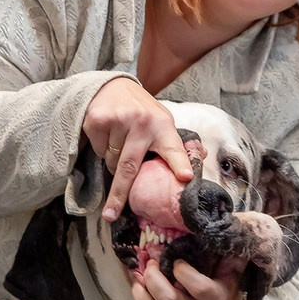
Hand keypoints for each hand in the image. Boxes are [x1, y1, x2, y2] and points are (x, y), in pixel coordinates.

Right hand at [82, 78, 193, 220]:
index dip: (180, 163)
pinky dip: (101, 149)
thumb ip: (175, 143)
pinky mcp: (98, 121)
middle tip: (112, 214)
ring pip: (111, 161)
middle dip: (120, 194)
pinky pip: (98, 150)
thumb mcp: (162, 121)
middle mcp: (141, 122)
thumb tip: (201, 157)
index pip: (173, 147)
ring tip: (120, 143)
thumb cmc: (142, 111)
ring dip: (114, 162)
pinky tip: (108, 134)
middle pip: (130, 167)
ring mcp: (118, 120)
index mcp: (163, 125)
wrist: (113, 85)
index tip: (186, 177)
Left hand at [132, 259, 250, 299]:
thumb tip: (230, 232)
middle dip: (154, 277)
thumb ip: (230, 254)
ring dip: (140, 292)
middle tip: (151, 263)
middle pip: (169, 299)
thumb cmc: (222, 284)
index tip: (176, 261)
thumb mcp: (231, 269)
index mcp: (216, 298)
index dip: (184, 272)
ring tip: (138, 277)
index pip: (199, 288)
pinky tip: (140, 289)